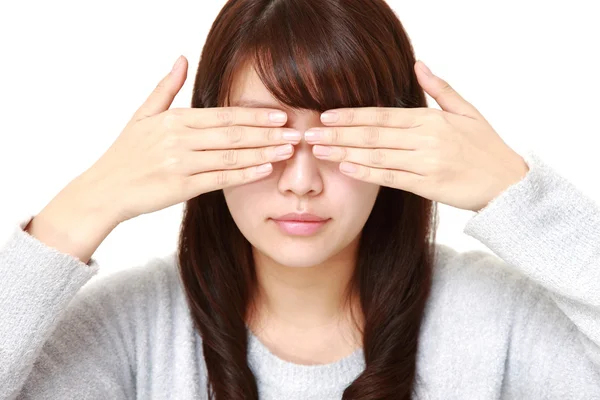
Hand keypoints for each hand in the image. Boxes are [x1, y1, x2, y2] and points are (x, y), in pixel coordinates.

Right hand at [82, 56, 299, 222]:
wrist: (105, 189)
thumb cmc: (126, 153)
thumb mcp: (142, 114)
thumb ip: (166, 88)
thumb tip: (181, 59)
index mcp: (174, 119)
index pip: (223, 115)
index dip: (254, 114)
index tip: (280, 114)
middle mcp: (179, 139)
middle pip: (232, 133)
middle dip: (267, 132)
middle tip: (295, 131)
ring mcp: (181, 163)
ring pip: (230, 156)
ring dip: (263, 152)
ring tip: (288, 150)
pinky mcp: (181, 187)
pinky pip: (219, 179)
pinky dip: (244, 174)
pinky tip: (265, 170)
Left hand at [305, 61, 529, 212]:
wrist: (507, 184)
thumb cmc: (486, 147)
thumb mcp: (468, 111)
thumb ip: (440, 89)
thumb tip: (419, 64)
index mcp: (431, 119)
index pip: (382, 115)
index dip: (351, 115)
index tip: (326, 115)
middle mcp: (425, 139)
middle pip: (373, 134)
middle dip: (338, 133)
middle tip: (309, 133)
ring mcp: (426, 163)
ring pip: (377, 156)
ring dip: (344, 153)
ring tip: (319, 150)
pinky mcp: (427, 186)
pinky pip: (391, 178)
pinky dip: (367, 174)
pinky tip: (346, 169)